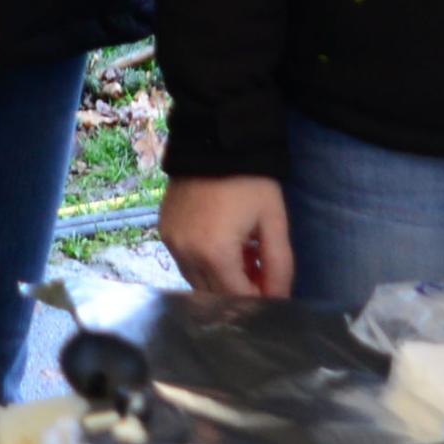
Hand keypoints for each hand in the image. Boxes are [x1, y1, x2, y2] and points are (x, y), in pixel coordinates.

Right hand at [160, 176, 293, 300]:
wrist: (215, 142)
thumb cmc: (250, 183)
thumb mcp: (273, 222)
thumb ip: (279, 266)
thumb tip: (278, 299)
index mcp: (215, 254)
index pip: (237, 298)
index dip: (258, 300)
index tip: (273, 288)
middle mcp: (187, 254)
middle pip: (215, 296)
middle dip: (239, 291)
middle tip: (259, 271)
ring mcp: (171, 244)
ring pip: (197, 283)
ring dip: (220, 280)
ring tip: (242, 255)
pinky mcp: (164, 232)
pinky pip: (185, 263)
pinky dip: (203, 264)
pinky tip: (220, 245)